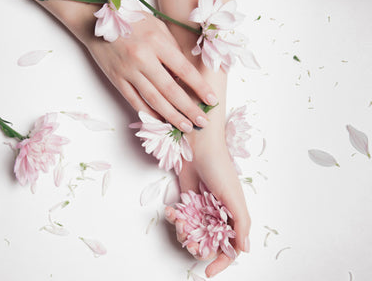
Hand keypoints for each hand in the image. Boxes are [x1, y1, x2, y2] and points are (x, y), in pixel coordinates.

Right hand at [83, 13, 217, 132]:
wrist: (93, 22)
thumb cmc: (130, 22)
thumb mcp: (157, 27)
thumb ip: (172, 49)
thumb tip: (186, 75)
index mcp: (156, 42)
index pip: (184, 70)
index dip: (199, 87)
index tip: (211, 100)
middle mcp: (142, 58)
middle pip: (170, 90)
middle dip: (189, 108)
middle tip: (202, 122)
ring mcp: (128, 71)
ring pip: (153, 100)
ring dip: (171, 116)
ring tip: (186, 126)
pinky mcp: (116, 80)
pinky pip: (135, 101)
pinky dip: (149, 113)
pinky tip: (161, 122)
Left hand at [165, 124, 250, 277]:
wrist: (198, 148)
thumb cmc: (220, 170)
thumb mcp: (234, 198)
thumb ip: (241, 224)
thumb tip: (245, 249)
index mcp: (233, 218)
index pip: (229, 248)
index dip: (221, 262)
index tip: (209, 271)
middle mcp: (217, 217)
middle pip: (207, 244)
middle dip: (196, 246)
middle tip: (188, 240)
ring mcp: (201, 210)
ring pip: (191, 234)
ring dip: (182, 232)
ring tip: (178, 220)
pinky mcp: (186, 202)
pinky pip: (179, 219)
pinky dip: (173, 218)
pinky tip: (170, 210)